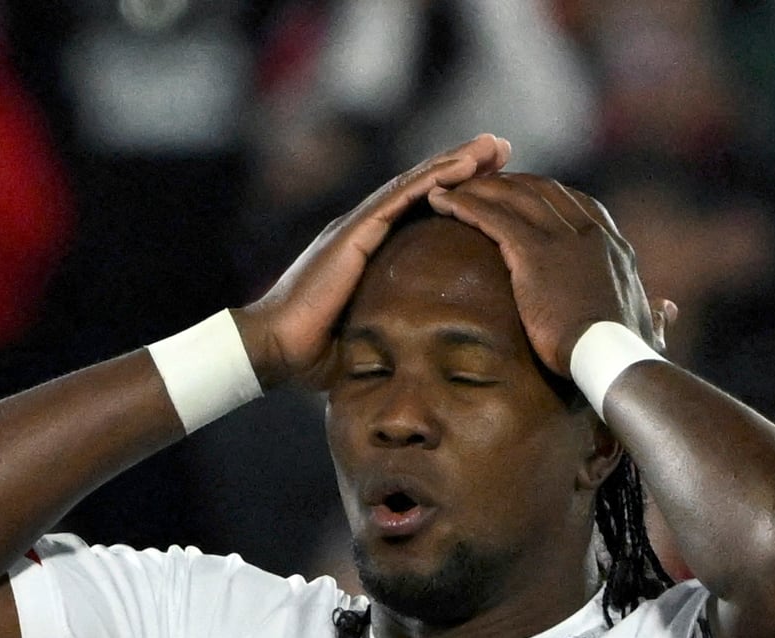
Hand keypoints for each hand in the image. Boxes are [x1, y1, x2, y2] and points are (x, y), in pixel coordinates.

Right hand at [234, 134, 510, 389]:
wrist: (275, 349)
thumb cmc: (314, 353)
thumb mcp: (367, 334)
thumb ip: (392, 327)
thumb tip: (422, 351)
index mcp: (366, 248)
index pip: (416, 210)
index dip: (452, 191)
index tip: (489, 179)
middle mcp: (362, 228)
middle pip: (421, 187)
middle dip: (462, 166)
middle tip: (500, 148)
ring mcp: (357, 226)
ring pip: (415, 183)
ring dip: (456, 162)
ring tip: (492, 146)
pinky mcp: (354, 233)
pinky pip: (400, 199)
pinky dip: (434, 180)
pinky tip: (463, 166)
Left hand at [424, 175, 670, 375]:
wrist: (613, 362)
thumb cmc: (628, 355)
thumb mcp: (648, 326)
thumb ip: (656, 313)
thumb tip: (668, 307)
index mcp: (613, 245)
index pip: (574, 203)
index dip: (541, 195)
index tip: (518, 196)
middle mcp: (590, 232)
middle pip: (540, 191)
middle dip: (505, 184)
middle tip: (474, 186)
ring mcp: (563, 239)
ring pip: (513, 197)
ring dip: (478, 188)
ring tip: (450, 187)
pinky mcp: (535, 254)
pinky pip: (493, 217)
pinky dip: (464, 205)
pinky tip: (441, 202)